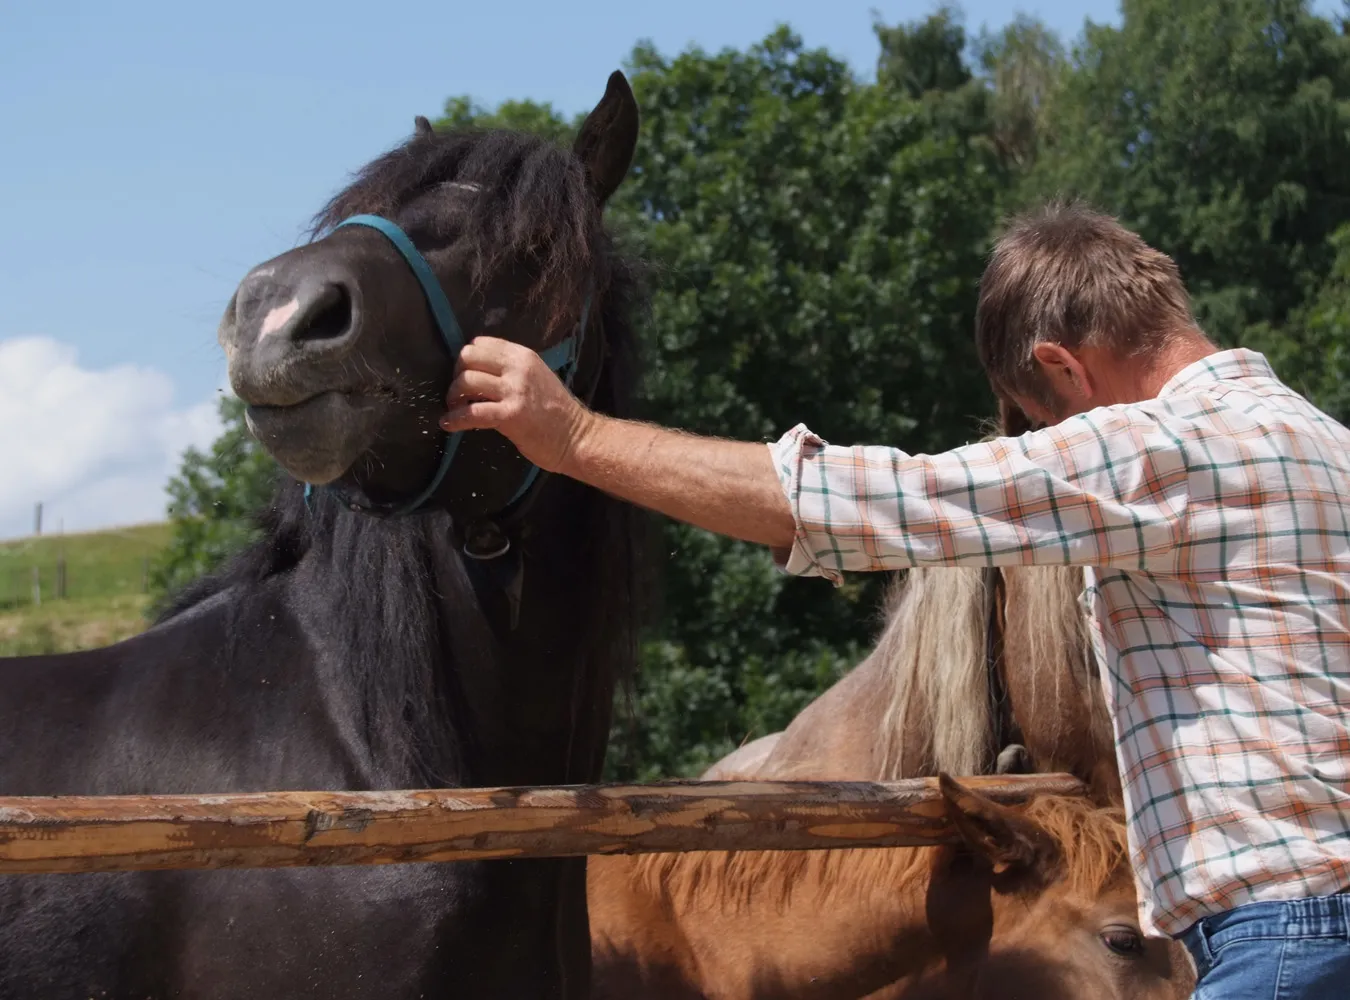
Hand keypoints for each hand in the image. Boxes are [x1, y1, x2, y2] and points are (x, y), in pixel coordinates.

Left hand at [439, 336, 593, 472]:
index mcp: (523, 356)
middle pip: (468, 357)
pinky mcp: (510, 415)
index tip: (466, 376)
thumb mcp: (536, 378)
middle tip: (458, 393)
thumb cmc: (556, 412)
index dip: (466, 359)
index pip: (480, 343)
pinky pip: (472, 412)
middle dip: (456, 375)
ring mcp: (515, 391)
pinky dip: (455, 419)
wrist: (577, 437)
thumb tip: (478, 372)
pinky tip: (449, 425)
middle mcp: (518, 368)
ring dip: (453, 397)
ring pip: (466, 382)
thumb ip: (511, 371)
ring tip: (454, 409)